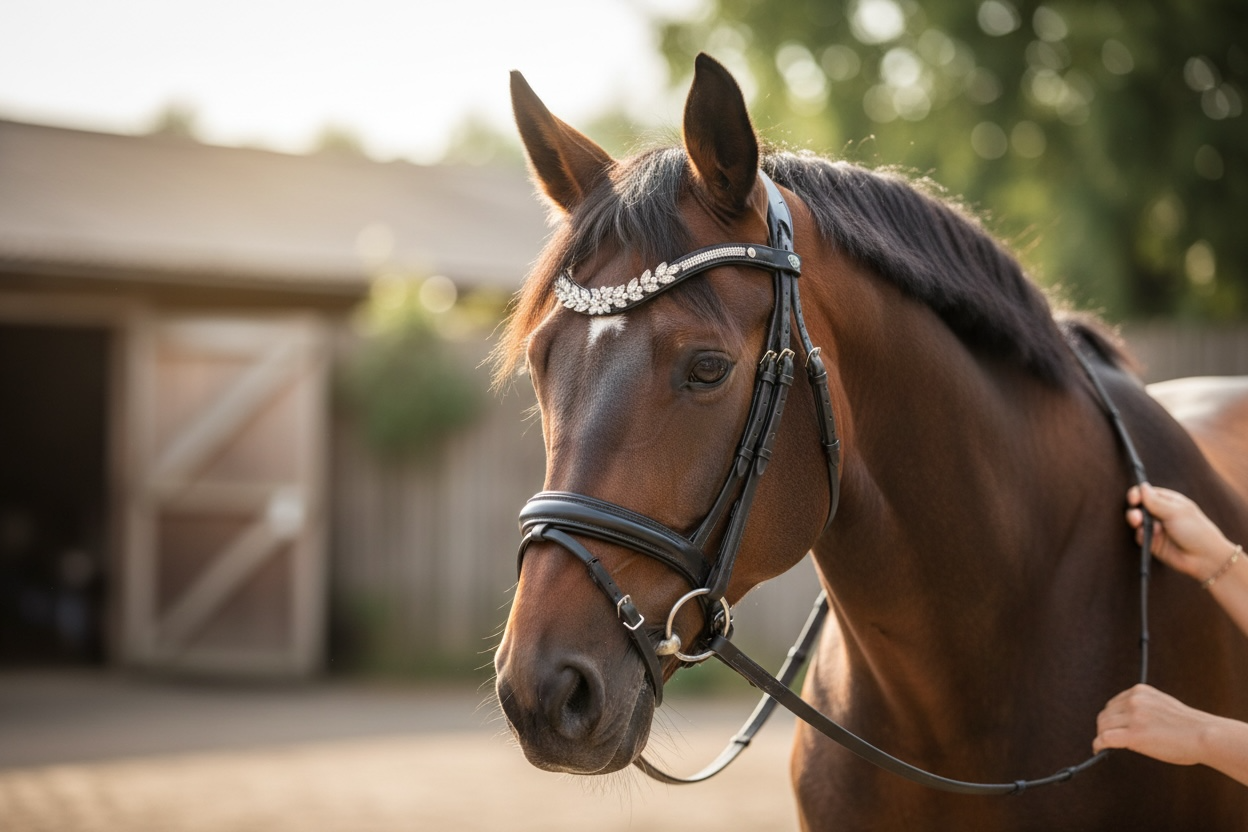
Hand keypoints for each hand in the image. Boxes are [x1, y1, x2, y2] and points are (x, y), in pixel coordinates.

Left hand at [1093, 684, 1211, 764]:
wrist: (1206, 735)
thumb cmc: (1190, 726)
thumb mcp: (1163, 705)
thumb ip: (1145, 707)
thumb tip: (1128, 720)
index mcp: (1140, 691)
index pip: (1114, 703)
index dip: (1112, 718)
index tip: (1112, 727)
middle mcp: (1134, 700)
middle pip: (1105, 714)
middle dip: (1105, 727)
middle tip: (1107, 739)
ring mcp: (1133, 717)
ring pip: (1103, 726)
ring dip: (1102, 736)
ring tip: (1106, 746)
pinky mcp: (1134, 734)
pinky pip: (1105, 738)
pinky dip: (1098, 745)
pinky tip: (1098, 750)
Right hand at [1126, 484, 1235, 581]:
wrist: (1204, 558)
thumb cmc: (1195, 530)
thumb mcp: (1176, 512)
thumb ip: (1156, 501)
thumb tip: (1142, 485)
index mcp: (1168, 501)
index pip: (1146, 493)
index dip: (1138, 494)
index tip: (1134, 499)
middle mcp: (1160, 513)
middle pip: (1138, 506)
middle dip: (1134, 509)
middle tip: (1137, 516)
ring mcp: (1155, 528)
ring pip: (1136, 520)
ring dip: (1135, 520)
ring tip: (1138, 523)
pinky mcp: (1152, 542)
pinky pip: (1139, 536)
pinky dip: (1141, 535)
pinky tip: (1152, 536)